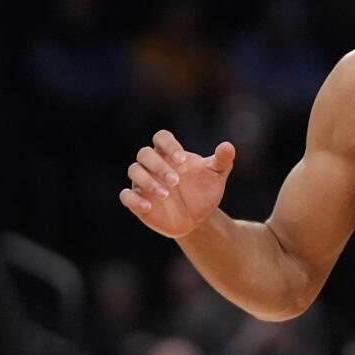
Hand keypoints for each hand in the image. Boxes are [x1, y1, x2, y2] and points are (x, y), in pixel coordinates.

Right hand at [120, 130, 235, 238]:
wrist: (200, 217)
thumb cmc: (205, 189)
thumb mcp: (217, 175)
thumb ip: (222, 160)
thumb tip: (228, 146)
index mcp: (170, 153)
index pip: (161, 137)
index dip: (169, 145)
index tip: (182, 159)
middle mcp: (154, 165)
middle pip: (144, 154)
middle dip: (158, 166)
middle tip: (176, 181)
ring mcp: (143, 182)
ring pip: (134, 171)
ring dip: (147, 182)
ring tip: (166, 195)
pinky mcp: (138, 201)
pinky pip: (126, 196)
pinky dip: (134, 200)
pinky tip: (149, 207)